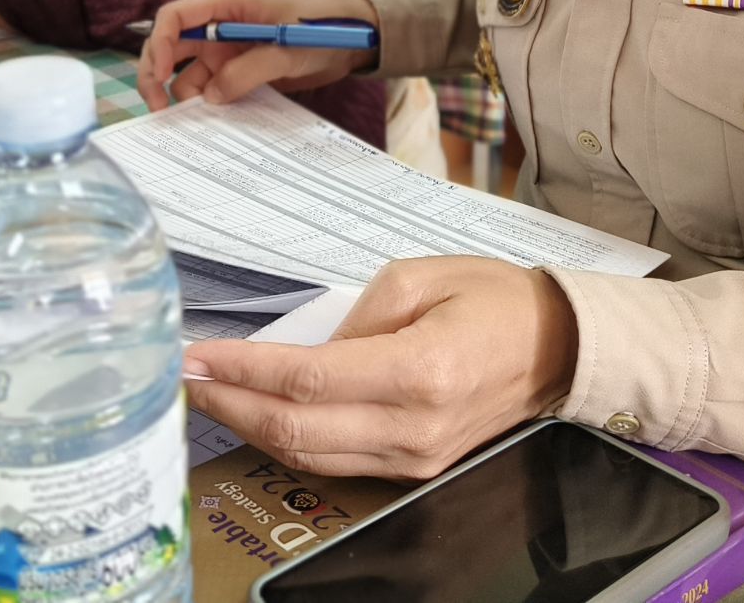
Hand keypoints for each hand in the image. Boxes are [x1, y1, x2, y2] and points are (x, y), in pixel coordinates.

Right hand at [135, 0, 371, 112]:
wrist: (349, 41)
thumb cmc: (320, 30)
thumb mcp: (286, 50)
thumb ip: (247, 71)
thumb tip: (210, 97)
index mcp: (226, 4)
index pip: (175, 16)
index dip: (160, 43)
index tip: (162, 75)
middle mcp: (217, 25)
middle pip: (169, 46)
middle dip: (156, 75)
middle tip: (159, 110)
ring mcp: (224, 49)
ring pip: (185, 72)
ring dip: (183, 96)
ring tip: (193, 123)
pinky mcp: (235, 69)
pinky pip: (209, 88)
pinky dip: (205, 104)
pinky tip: (210, 121)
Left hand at [184, 258, 579, 479]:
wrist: (556, 350)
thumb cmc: (495, 301)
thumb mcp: (422, 276)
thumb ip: (357, 314)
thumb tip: (307, 349)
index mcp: (419, 371)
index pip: (308, 381)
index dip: (244, 370)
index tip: (198, 355)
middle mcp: (413, 426)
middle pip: (296, 430)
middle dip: (231, 403)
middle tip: (187, 377)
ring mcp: (414, 458)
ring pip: (308, 456)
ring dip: (250, 427)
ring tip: (210, 395)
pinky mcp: (413, 468)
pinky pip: (336, 463)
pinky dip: (288, 442)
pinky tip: (258, 416)